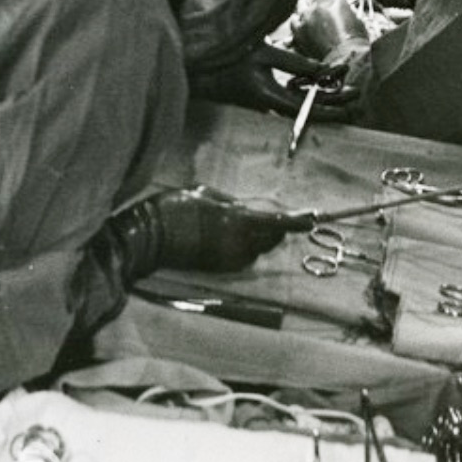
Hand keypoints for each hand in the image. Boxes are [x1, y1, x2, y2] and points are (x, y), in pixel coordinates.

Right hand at [113, 187, 293, 276]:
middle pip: (269, 240)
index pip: (275, 223)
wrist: (150, 238)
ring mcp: (227, 259)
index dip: (296, 222)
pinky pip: (240, 257)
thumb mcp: (203, 193)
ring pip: (255, 250)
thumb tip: (242, 209)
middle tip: (270, 218)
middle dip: (274, 230)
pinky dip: (241, 247)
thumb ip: (228, 202)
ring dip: (256, 240)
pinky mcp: (218, 268)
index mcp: (235, 221)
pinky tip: (224, 236)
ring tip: (239, 225)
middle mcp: (237, 244)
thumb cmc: (173, 208)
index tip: (312, 219)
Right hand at [200, 54, 357, 122]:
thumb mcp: (263, 53)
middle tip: (355, 92)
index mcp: (267, 97)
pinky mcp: (260, 96)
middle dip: (333, 102)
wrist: (195, 66)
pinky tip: (315, 83)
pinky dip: (305, 92)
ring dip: (320, 97)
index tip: (351, 102)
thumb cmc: (225, 57)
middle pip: (308, 110)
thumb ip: (294, 62)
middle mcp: (267, 106)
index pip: (308, 110)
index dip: (332, 108)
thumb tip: (325, 69)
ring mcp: (263, 103)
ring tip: (341, 87)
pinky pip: (288, 99)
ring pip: (299, 105)